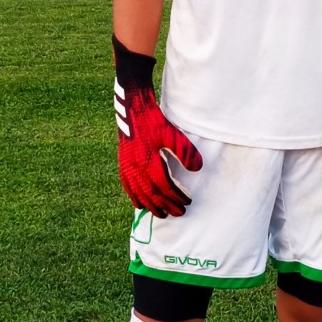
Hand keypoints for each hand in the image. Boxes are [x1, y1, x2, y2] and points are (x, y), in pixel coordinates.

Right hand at [113, 37, 201, 217]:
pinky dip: (134, 197)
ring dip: (150, 206)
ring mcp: (127, 166)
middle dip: (165, 206)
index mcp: (149, 161)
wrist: (133, 108)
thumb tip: (197, 169)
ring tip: (161, 214)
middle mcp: (136, 167)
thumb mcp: (172, 133)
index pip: (164, 187)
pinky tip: (139, 204)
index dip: (175, 197)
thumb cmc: (153, 120)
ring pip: (138, 193)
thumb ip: (185, 152)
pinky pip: (127, 186)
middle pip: (152, 194)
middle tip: (178, 214)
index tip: (186, 203)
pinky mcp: (123, 163)